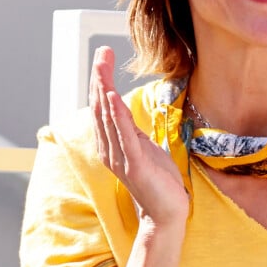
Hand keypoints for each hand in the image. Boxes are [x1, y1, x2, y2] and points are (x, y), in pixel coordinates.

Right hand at [90, 47, 189, 227]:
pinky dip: (116, 116)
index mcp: (111, 145)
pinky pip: (123, 136)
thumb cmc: (159, 181)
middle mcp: (109, 150)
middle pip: (99, 107)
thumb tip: (123, 109)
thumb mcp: (145, 148)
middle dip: (100, 78)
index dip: (101, 81)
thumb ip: (131, 130)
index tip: (103, 56)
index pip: (101, 107)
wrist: (167, 214)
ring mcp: (120, 158)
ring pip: (107, 118)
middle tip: (101, 53)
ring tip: (102, 66)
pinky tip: (112, 97)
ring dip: (104, 89)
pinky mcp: (134, 166)